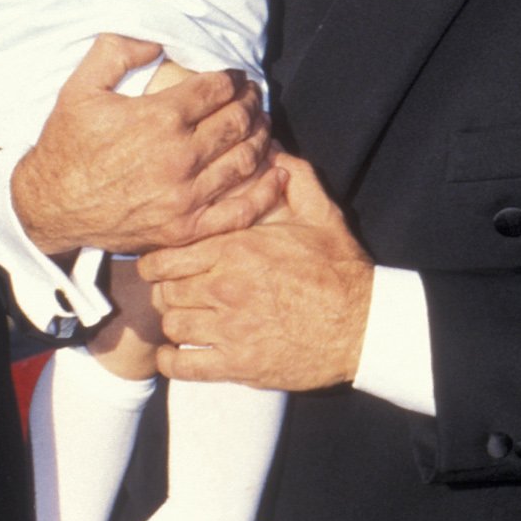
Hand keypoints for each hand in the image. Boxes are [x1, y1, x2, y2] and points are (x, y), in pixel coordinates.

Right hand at [7, 37, 275, 256]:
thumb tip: (155, 36)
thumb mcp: (80, 87)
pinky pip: (240, 210)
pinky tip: (279, 174)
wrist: (51, 205)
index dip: (233, 79)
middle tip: (253, 98)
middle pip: (238, 122)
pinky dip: (265, 191)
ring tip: (262, 126)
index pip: (217, 89)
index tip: (235, 78)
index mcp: (159, 118)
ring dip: (263, 138)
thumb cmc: (67, 145)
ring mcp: (186, 196)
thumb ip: (116, 51)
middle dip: (252, 103)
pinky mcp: (187, 227)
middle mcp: (179, 156)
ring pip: (246, 160)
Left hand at [136, 156, 371, 390]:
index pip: (166, 255)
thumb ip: (296, 179)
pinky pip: (183, 366)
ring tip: (185, 321)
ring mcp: (229, 329)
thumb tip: (275, 153)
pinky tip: (178, 354)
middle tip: (175, 293)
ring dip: (174, 324)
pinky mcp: (238, 364)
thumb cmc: (340, 270)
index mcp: (236, 249)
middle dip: (165, 291)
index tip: (162, 265)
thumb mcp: (322, 215)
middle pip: (164, 291)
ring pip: (171, 326)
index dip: (157, 261)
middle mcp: (224, 287)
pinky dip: (172, 361)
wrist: (363, 325)